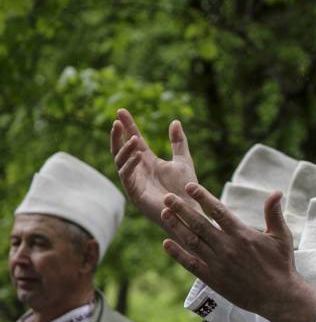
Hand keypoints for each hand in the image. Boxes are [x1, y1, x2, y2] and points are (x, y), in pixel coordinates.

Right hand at [110, 108, 199, 230]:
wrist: (190, 210)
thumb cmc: (186, 189)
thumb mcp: (183, 161)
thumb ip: (178, 142)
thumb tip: (175, 121)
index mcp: (147, 161)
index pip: (133, 140)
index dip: (127, 125)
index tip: (121, 111)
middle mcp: (137, 170)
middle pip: (120, 149)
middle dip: (118, 135)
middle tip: (117, 122)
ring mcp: (134, 182)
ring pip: (120, 162)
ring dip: (125, 149)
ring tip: (135, 138)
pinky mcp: (135, 194)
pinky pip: (127, 177)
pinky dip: (130, 164)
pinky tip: (137, 154)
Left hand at [159, 181, 315, 321]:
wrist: (279, 296)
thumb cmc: (282, 264)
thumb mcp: (282, 236)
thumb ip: (274, 213)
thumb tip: (276, 192)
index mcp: (243, 234)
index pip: (218, 211)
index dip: (202, 197)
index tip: (189, 186)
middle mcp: (227, 247)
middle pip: (199, 224)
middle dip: (181, 209)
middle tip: (167, 197)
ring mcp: (218, 264)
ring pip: (192, 241)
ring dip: (176, 226)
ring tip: (164, 213)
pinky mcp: (214, 279)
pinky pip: (191, 264)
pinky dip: (178, 254)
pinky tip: (166, 244)